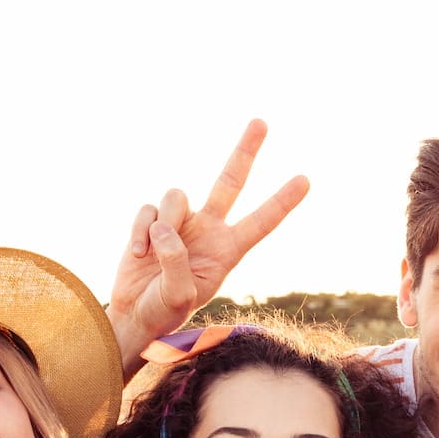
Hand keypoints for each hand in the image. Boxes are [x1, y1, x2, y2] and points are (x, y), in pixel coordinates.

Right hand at [108, 119, 309, 348]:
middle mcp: (208, 230)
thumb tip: (164, 226)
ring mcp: (181, 223)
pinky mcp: (152, 220)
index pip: (261, 222)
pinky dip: (140, 231)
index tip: (306, 180)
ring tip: (152, 254)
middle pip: (230, 181)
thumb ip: (176, 260)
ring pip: (177, 196)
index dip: (282, 201)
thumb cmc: (162, 312)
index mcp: (227, 252)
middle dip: (245, 151)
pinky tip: (138, 255)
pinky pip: (148, 209)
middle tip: (262, 121)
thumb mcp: (178, 295)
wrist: (132, 316)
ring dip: (165, 222)